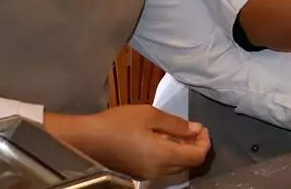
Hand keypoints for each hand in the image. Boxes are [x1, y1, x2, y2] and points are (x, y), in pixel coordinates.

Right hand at [45, 106, 209, 179]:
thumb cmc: (118, 123)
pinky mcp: (137, 174)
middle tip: (191, 128)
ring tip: (175, 132)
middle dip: (194, 146)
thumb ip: (176, 124)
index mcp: (163, 156)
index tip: (202, 128)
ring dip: (181, 151)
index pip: (197, 157)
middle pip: (188, 164)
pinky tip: (160, 140)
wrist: (85, 140)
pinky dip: (168, 155)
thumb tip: (195, 129)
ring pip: (175, 167)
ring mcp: (147, 175)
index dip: (205, 142)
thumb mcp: (150, 115)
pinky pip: (161, 168)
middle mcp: (158, 171)